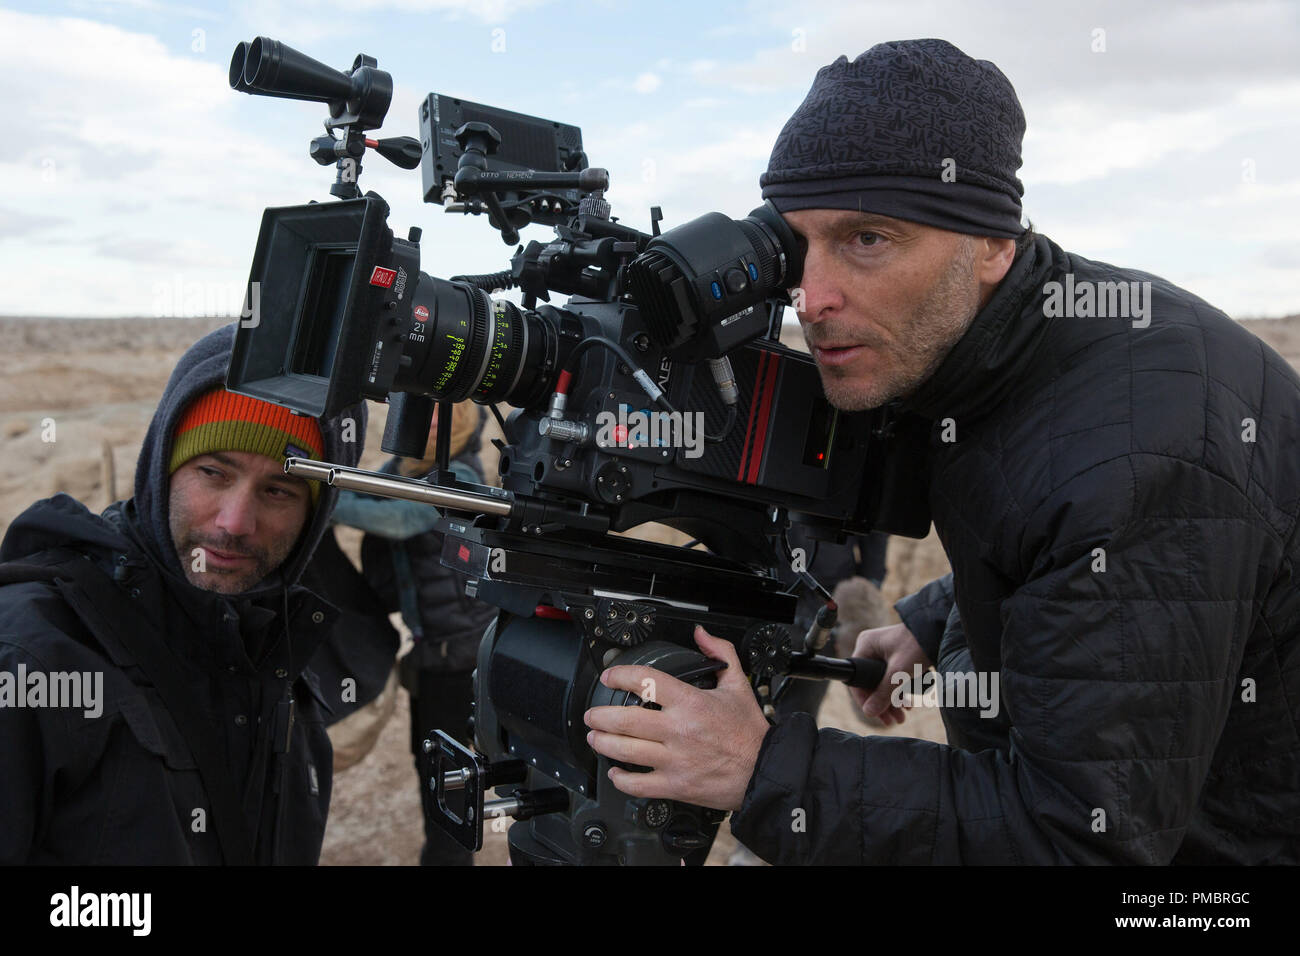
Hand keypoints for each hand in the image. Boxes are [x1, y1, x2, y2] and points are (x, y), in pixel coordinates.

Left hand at [583, 625, 771, 810]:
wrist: (764, 770)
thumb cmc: (750, 733)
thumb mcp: (738, 685)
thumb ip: (720, 653)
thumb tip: (701, 634)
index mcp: (691, 703)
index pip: (646, 681)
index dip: (621, 675)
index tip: (610, 676)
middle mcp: (679, 730)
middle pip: (625, 719)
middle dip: (600, 715)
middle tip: (593, 713)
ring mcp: (675, 760)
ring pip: (625, 750)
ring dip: (603, 742)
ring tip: (595, 737)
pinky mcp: (675, 786)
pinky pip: (638, 784)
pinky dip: (621, 778)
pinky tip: (615, 772)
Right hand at [849, 622, 931, 726]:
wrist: (939, 629)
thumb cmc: (917, 644)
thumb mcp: (899, 672)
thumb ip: (883, 693)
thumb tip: (869, 713)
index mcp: (865, 646)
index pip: (857, 679)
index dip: (865, 699)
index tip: (874, 714)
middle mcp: (871, 649)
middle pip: (871, 683)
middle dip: (882, 704)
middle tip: (892, 720)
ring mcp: (884, 653)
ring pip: (883, 683)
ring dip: (892, 700)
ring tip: (902, 716)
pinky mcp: (896, 657)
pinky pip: (892, 678)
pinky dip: (899, 691)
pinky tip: (908, 703)